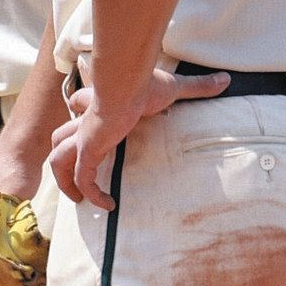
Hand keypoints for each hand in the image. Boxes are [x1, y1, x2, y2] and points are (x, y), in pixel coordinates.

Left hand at [51, 66, 229, 209]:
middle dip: (64, 156)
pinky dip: (91, 193)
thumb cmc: (144, 83)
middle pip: (61, 137)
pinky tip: (107, 206)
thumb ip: (198, 86)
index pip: (80, 110)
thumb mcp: (173, 86)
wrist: (127, 84)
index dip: (82, 123)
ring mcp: (84, 137)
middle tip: (76, 180)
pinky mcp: (88, 150)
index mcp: (100, 107)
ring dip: (66, 181)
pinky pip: (82, 177)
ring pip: (59, 158)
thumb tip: (226, 79)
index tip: (93, 139)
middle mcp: (86, 123)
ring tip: (80, 200)